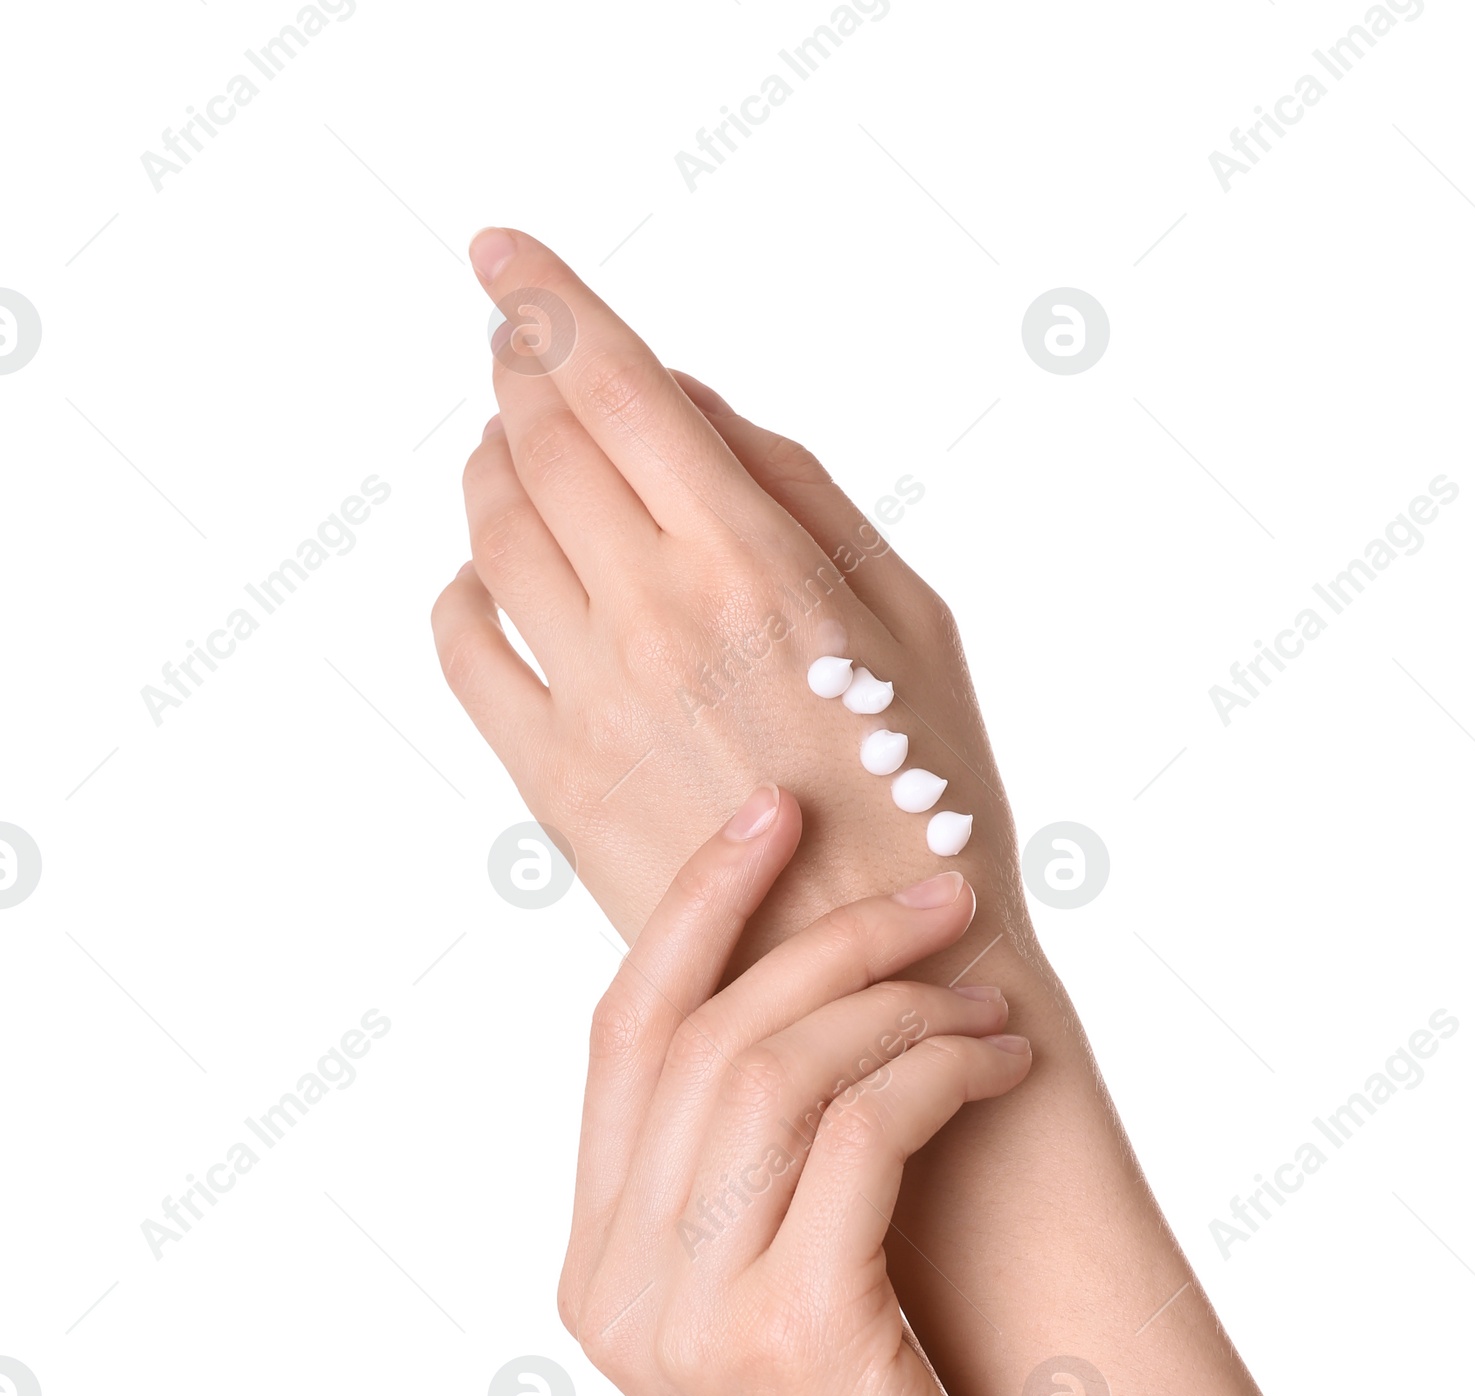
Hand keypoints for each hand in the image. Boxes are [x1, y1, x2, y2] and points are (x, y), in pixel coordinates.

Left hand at [431, 229, 1028, 963]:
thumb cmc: (927, 796)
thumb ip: (799, 492)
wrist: (884, 980)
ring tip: (511, 449)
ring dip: (491, 467)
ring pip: (492, 532)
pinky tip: (494, 577)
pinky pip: (464, 647)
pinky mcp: (550, 784)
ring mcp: (590, 703)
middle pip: (539, 442)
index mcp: (755, 560)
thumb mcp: (911, 617)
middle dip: (520, 372)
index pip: (613, 383)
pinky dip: (465, 586)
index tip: (500, 254)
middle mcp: (656, 617)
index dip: (546, 299)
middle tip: (518, 348)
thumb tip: (689, 405)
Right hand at [558, 784, 1063, 1395]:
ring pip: (778, 1072)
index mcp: (600, 1273)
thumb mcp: (787, 1306)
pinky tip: (1003, 1065)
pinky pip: (861, 1136)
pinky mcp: (794, 1341)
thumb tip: (818, 997)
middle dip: (827, 934)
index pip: (620, 1039)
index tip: (771, 815)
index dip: (692, 909)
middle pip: (704, 1036)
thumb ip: (754, 1181)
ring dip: (900, 1001)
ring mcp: (693, 1326)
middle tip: (941, 896)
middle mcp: (621, 1293)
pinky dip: (940, 1072)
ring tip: (992, 995)